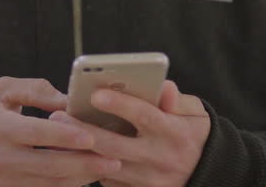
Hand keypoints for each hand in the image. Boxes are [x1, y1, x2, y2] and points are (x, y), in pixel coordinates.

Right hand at [0, 76, 123, 186]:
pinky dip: (66, 185)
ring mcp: (6, 180)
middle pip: (49, 165)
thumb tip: (67, 100)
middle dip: (84, 164)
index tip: (91, 136)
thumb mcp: (3, 92)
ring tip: (108, 167)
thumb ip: (35, 89)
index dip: (65, 135)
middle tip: (114, 159)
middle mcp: (2, 157)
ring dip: (81, 177)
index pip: (36, 133)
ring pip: (51, 183)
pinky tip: (86, 176)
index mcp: (0, 127)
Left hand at [50, 80, 209, 186]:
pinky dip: (90, 167)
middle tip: (58, 116)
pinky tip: (73, 152)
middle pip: (116, 145)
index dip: (121, 105)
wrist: (208, 173)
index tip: (96, 94)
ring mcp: (148, 179)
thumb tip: (163, 87)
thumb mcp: (195, 112)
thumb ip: (176, 98)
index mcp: (174, 132)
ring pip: (107, 167)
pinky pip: (109, 181)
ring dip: (80, 152)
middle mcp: (159, 157)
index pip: (145, 116)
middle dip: (84, 131)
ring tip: (57, 136)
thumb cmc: (194, 133)